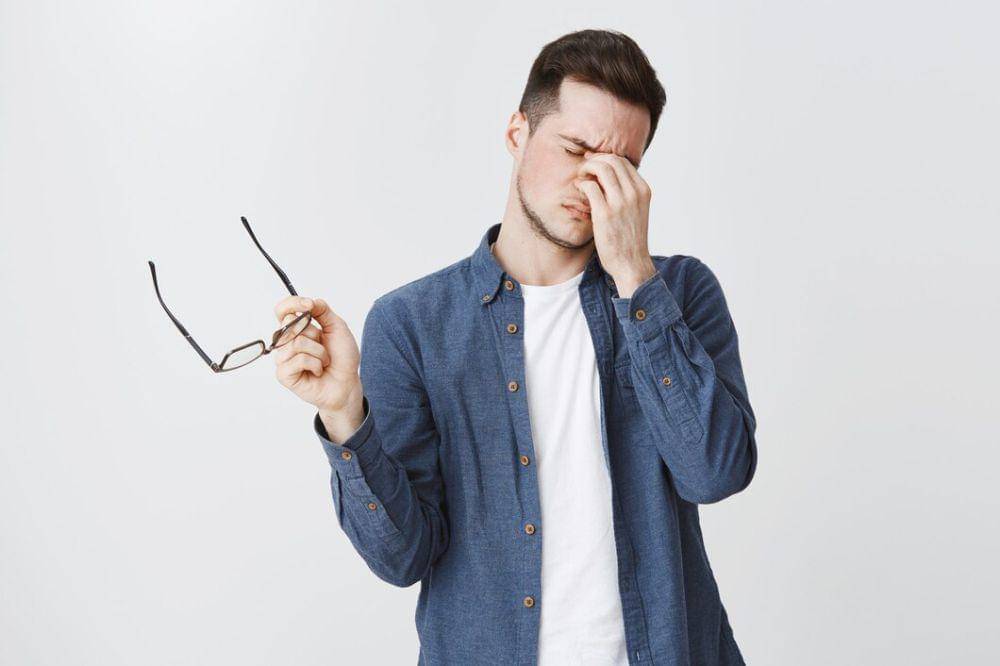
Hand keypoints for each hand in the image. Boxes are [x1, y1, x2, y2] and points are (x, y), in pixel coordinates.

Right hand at [272, 296, 362, 415]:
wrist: (347, 382)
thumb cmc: (342, 357)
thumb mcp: (337, 327)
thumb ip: (323, 311)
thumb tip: (310, 301)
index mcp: (296, 329)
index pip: (282, 310)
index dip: (292, 303)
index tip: (309, 305)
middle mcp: (286, 343)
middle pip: (289, 324)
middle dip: (314, 333)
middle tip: (323, 346)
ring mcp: (283, 359)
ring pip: (297, 342)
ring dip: (319, 352)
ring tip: (324, 361)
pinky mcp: (283, 374)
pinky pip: (298, 359)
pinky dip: (315, 364)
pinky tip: (318, 371)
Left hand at [574, 150, 656, 295]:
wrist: (631, 264)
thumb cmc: (630, 239)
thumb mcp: (637, 211)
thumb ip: (628, 193)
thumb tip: (610, 177)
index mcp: (643, 190)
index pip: (624, 162)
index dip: (606, 158)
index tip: (594, 162)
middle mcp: (634, 193)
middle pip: (612, 160)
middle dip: (595, 160)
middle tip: (585, 169)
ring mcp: (620, 203)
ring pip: (602, 168)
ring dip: (587, 168)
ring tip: (581, 177)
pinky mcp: (605, 214)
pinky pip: (590, 186)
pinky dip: (582, 183)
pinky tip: (579, 188)